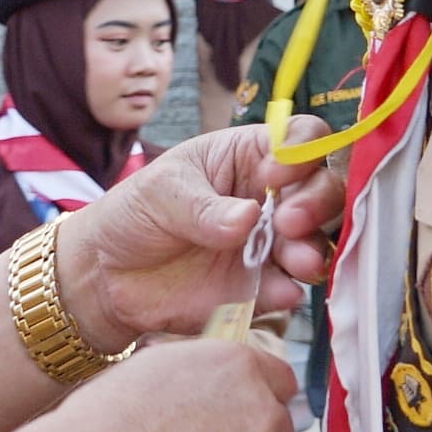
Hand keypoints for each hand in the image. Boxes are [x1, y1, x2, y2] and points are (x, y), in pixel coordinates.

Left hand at [60, 127, 346, 348]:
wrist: (107, 275)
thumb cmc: (136, 213)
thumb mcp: (162, 192)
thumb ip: (204, 206)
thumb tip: (248, 218)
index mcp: (250, 156)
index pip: (302, 138)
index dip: (304, 151)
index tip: (277, 173)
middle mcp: (271, 198)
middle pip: (323, 190)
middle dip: (316, 203)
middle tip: (288, 221)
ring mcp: (270, 245)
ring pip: (316, 242)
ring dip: (314, 250)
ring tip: (297, 262)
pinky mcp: (260, 288)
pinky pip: (289, 289)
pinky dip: (290, 291)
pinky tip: (281, 293)